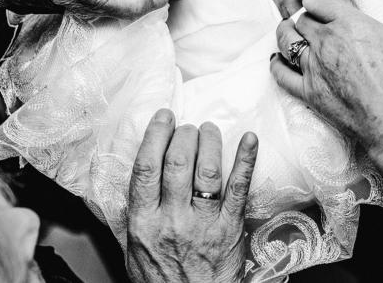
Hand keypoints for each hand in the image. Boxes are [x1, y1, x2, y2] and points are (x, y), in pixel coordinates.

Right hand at [126, 110, 257, 282]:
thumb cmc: (162, 279)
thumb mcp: (133, 248)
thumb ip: (134, 211)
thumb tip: (137, 174)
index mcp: (143, 222)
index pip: (146, 168)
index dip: (155, 135)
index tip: (164, 116)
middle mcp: (172, 219)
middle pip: (178, 162)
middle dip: (185, 135)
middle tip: (188, 128)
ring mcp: (203, 222)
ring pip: (207, 169)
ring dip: (210, 141)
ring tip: (209, 129)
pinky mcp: (230, 227)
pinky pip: (239, 187)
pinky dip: (245, 160)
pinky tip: (249, 138)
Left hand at [270, 0, 382, 176]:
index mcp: (348, 24)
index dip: (316, 0)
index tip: (323, 6)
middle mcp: (325, 43)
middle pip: (301, 20)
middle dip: (307, 19)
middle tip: (316, 25)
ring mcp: (314, 68)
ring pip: (286, 41)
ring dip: (286, 34)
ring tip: (292, 33)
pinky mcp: (308, 92)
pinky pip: (281, 74)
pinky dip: (277, 64)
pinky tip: (278, 59)